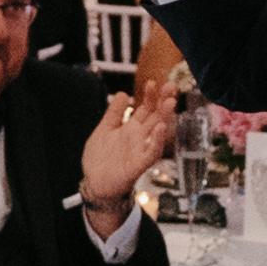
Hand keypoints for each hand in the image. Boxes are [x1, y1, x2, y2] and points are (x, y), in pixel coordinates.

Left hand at [77, 80, 176, 209]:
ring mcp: (141, 150)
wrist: (95, 183)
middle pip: (156, 116)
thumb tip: (124, 93)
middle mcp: (140, 137)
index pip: (146, 109)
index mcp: (132, 128)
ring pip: (158, 132)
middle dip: (164, 101)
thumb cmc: (100, 158)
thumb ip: (114, 113)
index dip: (150, 96)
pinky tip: (161, 128)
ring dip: (165, 117)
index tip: (152, 82)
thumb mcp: (104, 130)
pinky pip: (152, 152)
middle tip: (171, 86)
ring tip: (170, 102)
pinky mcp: (139, 165)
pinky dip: (157, 141)